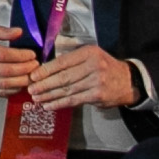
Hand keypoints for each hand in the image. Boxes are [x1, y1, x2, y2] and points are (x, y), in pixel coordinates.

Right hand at [0, 19, 43, 100]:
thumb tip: (19, 32)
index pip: (2, 55)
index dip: (20, 56)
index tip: (31, 54)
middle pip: (5, 71)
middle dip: (25, 69)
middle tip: (36, 65)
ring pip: (3, 85)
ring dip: (21, 81)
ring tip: (32, 75)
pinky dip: (12, 90)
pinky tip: (20, 84)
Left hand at [25, 44, 141, 110]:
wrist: (128, 81)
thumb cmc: (105, 66)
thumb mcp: (92, 55)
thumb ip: (72, 59)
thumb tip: (46, 68)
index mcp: (89, 53)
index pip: (63, 62)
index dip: (46, 70)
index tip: (33, 75)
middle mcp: (93, 66)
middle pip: (64, 77)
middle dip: (44, 84)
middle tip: (31, 89)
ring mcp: (96, 82)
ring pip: (67, 90)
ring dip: (49, 96)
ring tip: (37, 98)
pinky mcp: (97, 96)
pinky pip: (74, 100)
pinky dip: (60, 103)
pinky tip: (49, 105)